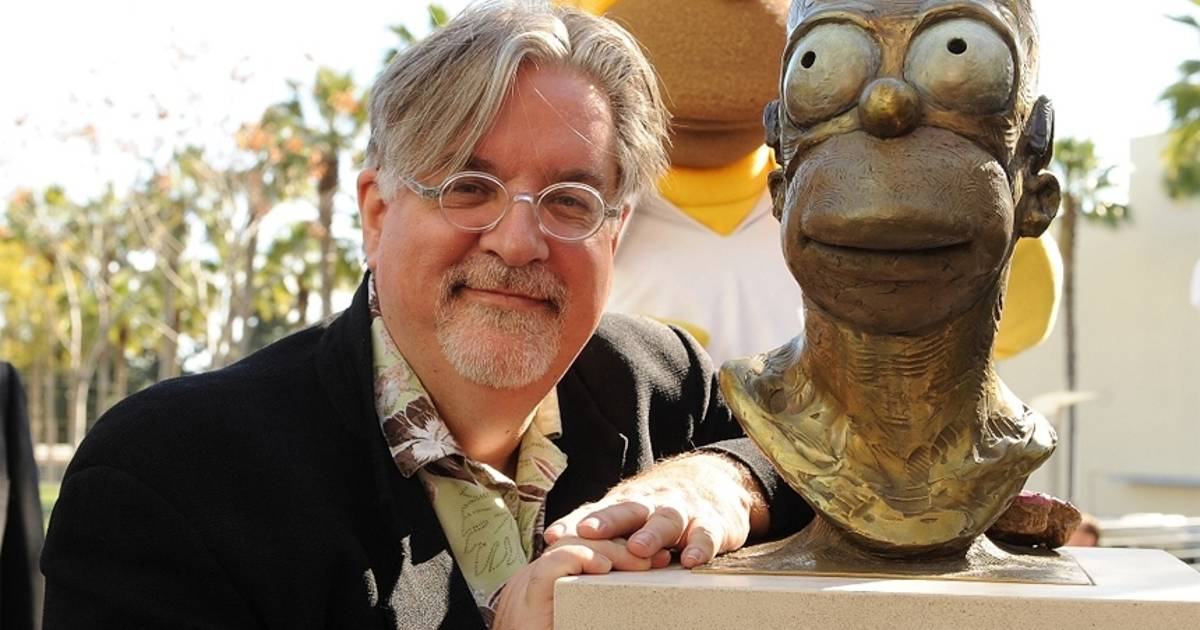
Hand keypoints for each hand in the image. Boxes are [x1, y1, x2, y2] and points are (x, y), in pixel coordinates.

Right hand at [491, 538, 669, 629]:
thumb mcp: (582, 622)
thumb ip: (603, 613)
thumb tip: (636, 611)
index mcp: (551, 586)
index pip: (585, 550)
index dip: (621, 550)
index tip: (654, 561)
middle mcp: (538, 578)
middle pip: (581, 542)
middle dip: (622, 544)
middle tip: (657, 557)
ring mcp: (529, 584)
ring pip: (569, 546)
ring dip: (611, 550)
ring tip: (642, 561)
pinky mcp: (527, 595)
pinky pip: (554, 565)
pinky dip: (581, 560)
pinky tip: (605, 567)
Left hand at [543, 454, 767, 567]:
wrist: (713, 480)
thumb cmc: (658, 504)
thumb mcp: (627, 511)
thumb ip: (595, 523)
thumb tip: (552, 542)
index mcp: (626, 504)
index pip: (596, 512)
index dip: (574, 523)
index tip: (555, 536)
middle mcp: (650, 504)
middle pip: (627, 510)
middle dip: (608, 521)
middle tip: (589, 532)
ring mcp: (681, 512)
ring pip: (666, 519)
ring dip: (652, 532)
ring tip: (639, 548)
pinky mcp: (711, 523)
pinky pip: (706, 534)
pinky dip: (700, 546)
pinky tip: (692, 560)